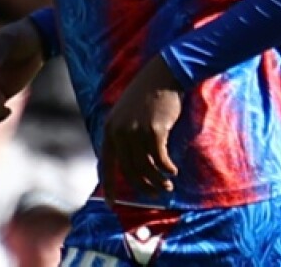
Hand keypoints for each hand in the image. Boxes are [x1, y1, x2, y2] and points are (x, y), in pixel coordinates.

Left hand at [100, 56, 183, 206]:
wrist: (164, 74)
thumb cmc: (149, 94)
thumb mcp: (127, 113)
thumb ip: (124, 134)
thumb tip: (129, 163)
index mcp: (109, 129)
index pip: (107, 165)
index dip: (109, 187)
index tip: (112, 205)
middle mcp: (119, 132)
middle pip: (129, 170)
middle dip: (143, 186)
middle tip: (155, 194)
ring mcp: (136, 131)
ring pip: (146, 168)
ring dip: (158, 181)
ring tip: (168, 186)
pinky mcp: (154, 131)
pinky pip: (160, 159)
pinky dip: (167, 169)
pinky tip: (173, 171)